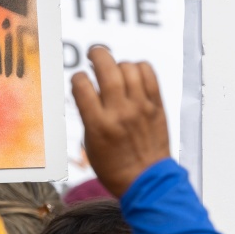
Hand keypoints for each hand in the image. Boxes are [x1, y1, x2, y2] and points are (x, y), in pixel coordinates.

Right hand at [70, 46, 170, 197]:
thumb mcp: (89, 142)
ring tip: (115, 68)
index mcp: (98, 124)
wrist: (146, 180)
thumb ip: (88, 114)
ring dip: (118, 63)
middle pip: (107, 69)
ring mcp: (141, 108)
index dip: (77, 78)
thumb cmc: (114, 166)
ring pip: (129, 68)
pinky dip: (140, 68)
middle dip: (97, 54)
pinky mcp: (157, 106)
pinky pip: (149, 75)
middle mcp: (120, 112)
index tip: (79, 80)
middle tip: (93, 53)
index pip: (82, 85)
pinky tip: (133, 73)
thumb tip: (85, 88)